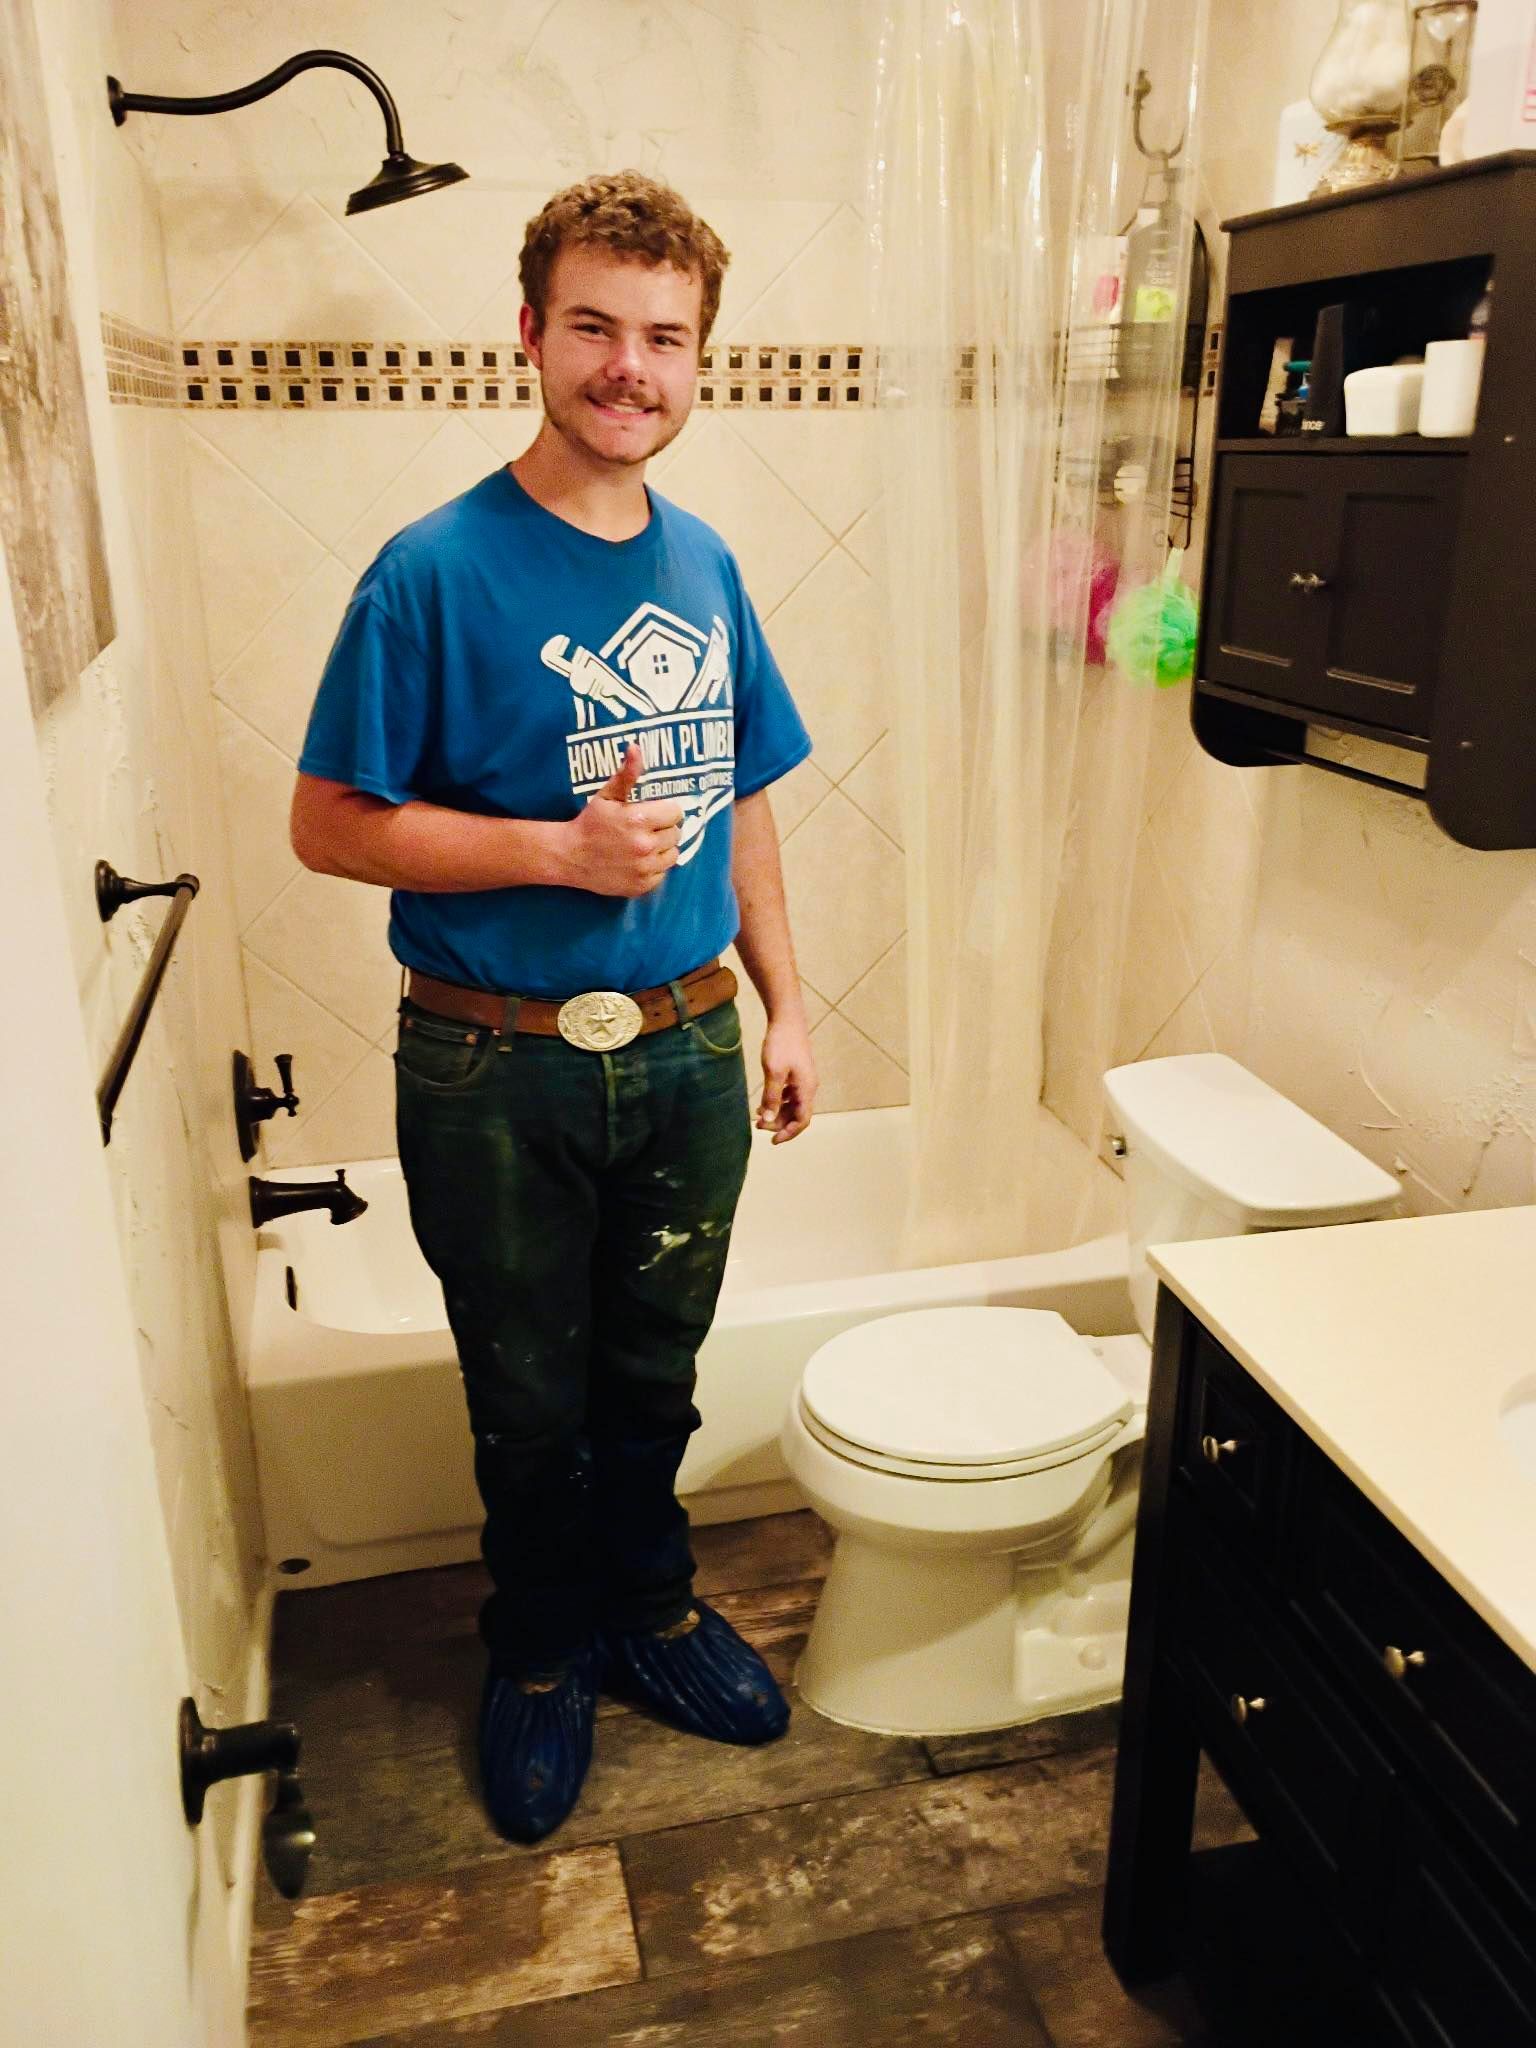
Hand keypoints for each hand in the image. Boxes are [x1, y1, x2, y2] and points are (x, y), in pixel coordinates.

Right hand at [561, 744, 682, 897]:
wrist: (570, 856)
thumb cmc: (590, 823)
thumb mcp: (607, 795)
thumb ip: (626, 774)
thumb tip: (636, 747)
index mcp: (639, 819)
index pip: (676, 812)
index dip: (666, 811)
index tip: (654, 812)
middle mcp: (645, 845)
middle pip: (676, 833)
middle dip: (664, 829)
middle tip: (645, 829)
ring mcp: (644, 868)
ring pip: (673, 854)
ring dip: (663, 849)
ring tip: (644, 844)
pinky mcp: (642, 885)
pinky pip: (663, 874)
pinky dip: (654, 868)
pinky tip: (638, 861)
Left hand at [756, 1015, 816, 1142]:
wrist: (787, 1019)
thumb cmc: (781, 1044)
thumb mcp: (774, 1073)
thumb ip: (771, 1098)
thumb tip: (767, 1120)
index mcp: (807, 1089)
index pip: (802, 1120)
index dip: (788, 1133)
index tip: (772, 1141)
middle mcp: (808, 1086)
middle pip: (797, 1114)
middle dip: (778, 1123)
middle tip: (758, 1126)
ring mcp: (803, 1079)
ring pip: (792, 1105)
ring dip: (777, 1113)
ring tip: (758, 1116)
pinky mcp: (796, 1073)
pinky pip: (789, 1095)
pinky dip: (777, 1101)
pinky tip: (763, 1102)